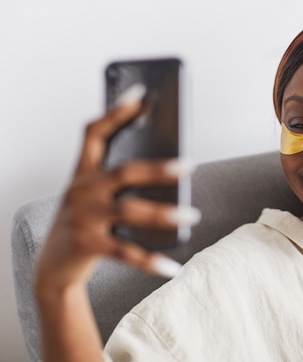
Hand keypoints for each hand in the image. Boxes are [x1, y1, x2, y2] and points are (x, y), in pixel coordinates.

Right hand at [36, 93, 197, 291]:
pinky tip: (173, 267)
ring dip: (164, 214)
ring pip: (130, 211)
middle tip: (190, 165)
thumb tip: (173, 174)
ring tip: (192, 215)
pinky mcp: (85, 245)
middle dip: (158, 168)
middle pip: (124, 172)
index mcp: (82, 173)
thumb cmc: (85, 224)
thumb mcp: (95, 198)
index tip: (140, 93)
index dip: (116, 112)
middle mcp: (79, 190)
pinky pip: (126, 253)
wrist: (52, 268)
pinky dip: (151, 261)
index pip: (94, 133)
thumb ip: (121, 183)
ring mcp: (81, 217)